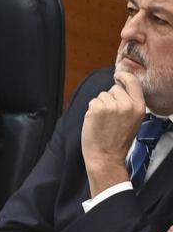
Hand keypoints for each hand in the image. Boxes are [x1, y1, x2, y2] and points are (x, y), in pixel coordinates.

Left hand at [83, 68, 147, 194]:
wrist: (106, 156)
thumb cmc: (118, 141)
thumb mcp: (133, 121)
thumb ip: (129, 104)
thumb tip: (119, 89)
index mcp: (139, 107)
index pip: (133, 83)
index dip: (124, 76)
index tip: (118, 75)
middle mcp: (127, 105)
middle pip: (114, 89)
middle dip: (110, 98)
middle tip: (110, 116)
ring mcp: (111, 106)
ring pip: (102, 96)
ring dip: (100, 105)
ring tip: (104, 121)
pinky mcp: (97, 109)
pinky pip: (92, 102)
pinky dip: (92, 110)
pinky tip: (96, 122)